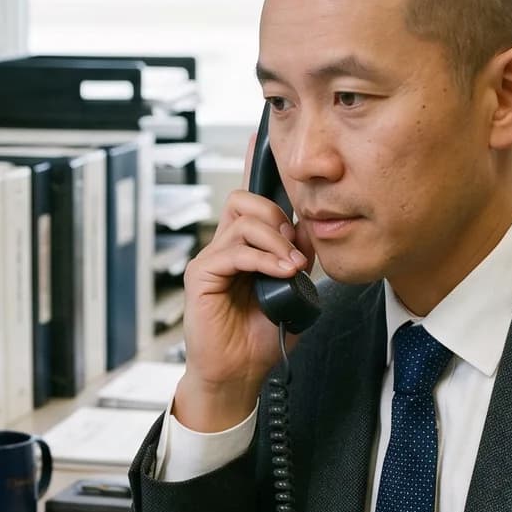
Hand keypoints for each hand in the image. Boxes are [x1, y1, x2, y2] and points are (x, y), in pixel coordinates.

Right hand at [174, 123, 314, 430]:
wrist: (239, 374)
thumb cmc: (261, 336)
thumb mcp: (294, 291)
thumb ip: (299, 259)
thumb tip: (309, 233)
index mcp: (246, 246)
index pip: (251, 198)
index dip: (256, 165)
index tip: (264, 136)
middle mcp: (225, 246)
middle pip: (247, 201)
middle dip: (278, 219)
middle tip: (295, 252)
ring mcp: (211, 259)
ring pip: (242, 220)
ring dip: (274, 240)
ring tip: (289, 267)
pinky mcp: (202, 275)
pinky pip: (233, 249)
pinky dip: (261, 258)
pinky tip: (278, 273)